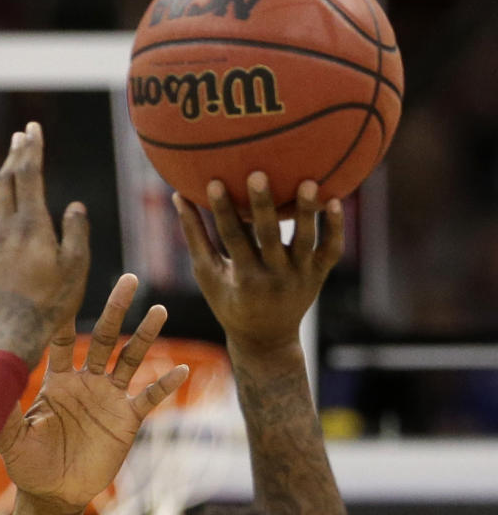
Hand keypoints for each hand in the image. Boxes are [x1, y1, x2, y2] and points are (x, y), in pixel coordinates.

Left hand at [0, 122, 89, 367]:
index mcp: (31, 226)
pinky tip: (15, 219)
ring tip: (18, 170)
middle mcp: (7, 230)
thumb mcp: (76, 268)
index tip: (32, 127)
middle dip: (14, 154)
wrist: (13, 334)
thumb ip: (76, 232)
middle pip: (6, 181)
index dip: (31, 148)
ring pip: (1, 205)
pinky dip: (8, 214)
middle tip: (20, 135)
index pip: (28, 174)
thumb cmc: (52, 304)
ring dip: (10, 183)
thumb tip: (75, 206)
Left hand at [0, 273, 188, 514]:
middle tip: (128, 280)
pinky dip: (165, 384)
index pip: (65, 341)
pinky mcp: (127, 419)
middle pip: (105, 338)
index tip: (72, 290)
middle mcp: (86, 382)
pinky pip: (149, 397)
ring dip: (145, 336)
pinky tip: (179, 370)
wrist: (54, 495)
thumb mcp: (12, 440)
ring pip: (131, 359)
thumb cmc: (28, 466)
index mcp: (58, 381)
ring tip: (159, 311)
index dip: (69, 318)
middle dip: (116, 310)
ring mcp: (109, 398)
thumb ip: (4, 414)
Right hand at [175, 172, 343, 362]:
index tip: (215, 181)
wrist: (267, 339)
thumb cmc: (230, 302)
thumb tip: (177, 195)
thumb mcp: (209, 275)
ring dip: (307, 213)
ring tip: (309, 181)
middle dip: (264, 207)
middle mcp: (274, 277)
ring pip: (306, 242)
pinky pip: (332, 249)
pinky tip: (335, 199)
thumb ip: (195, 236)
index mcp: (244, 278)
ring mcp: (300, 276)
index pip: (232, 240)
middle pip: (269, 238)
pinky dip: (336, 227)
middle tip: (258, 175)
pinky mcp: (319, 274)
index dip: (223, 211)